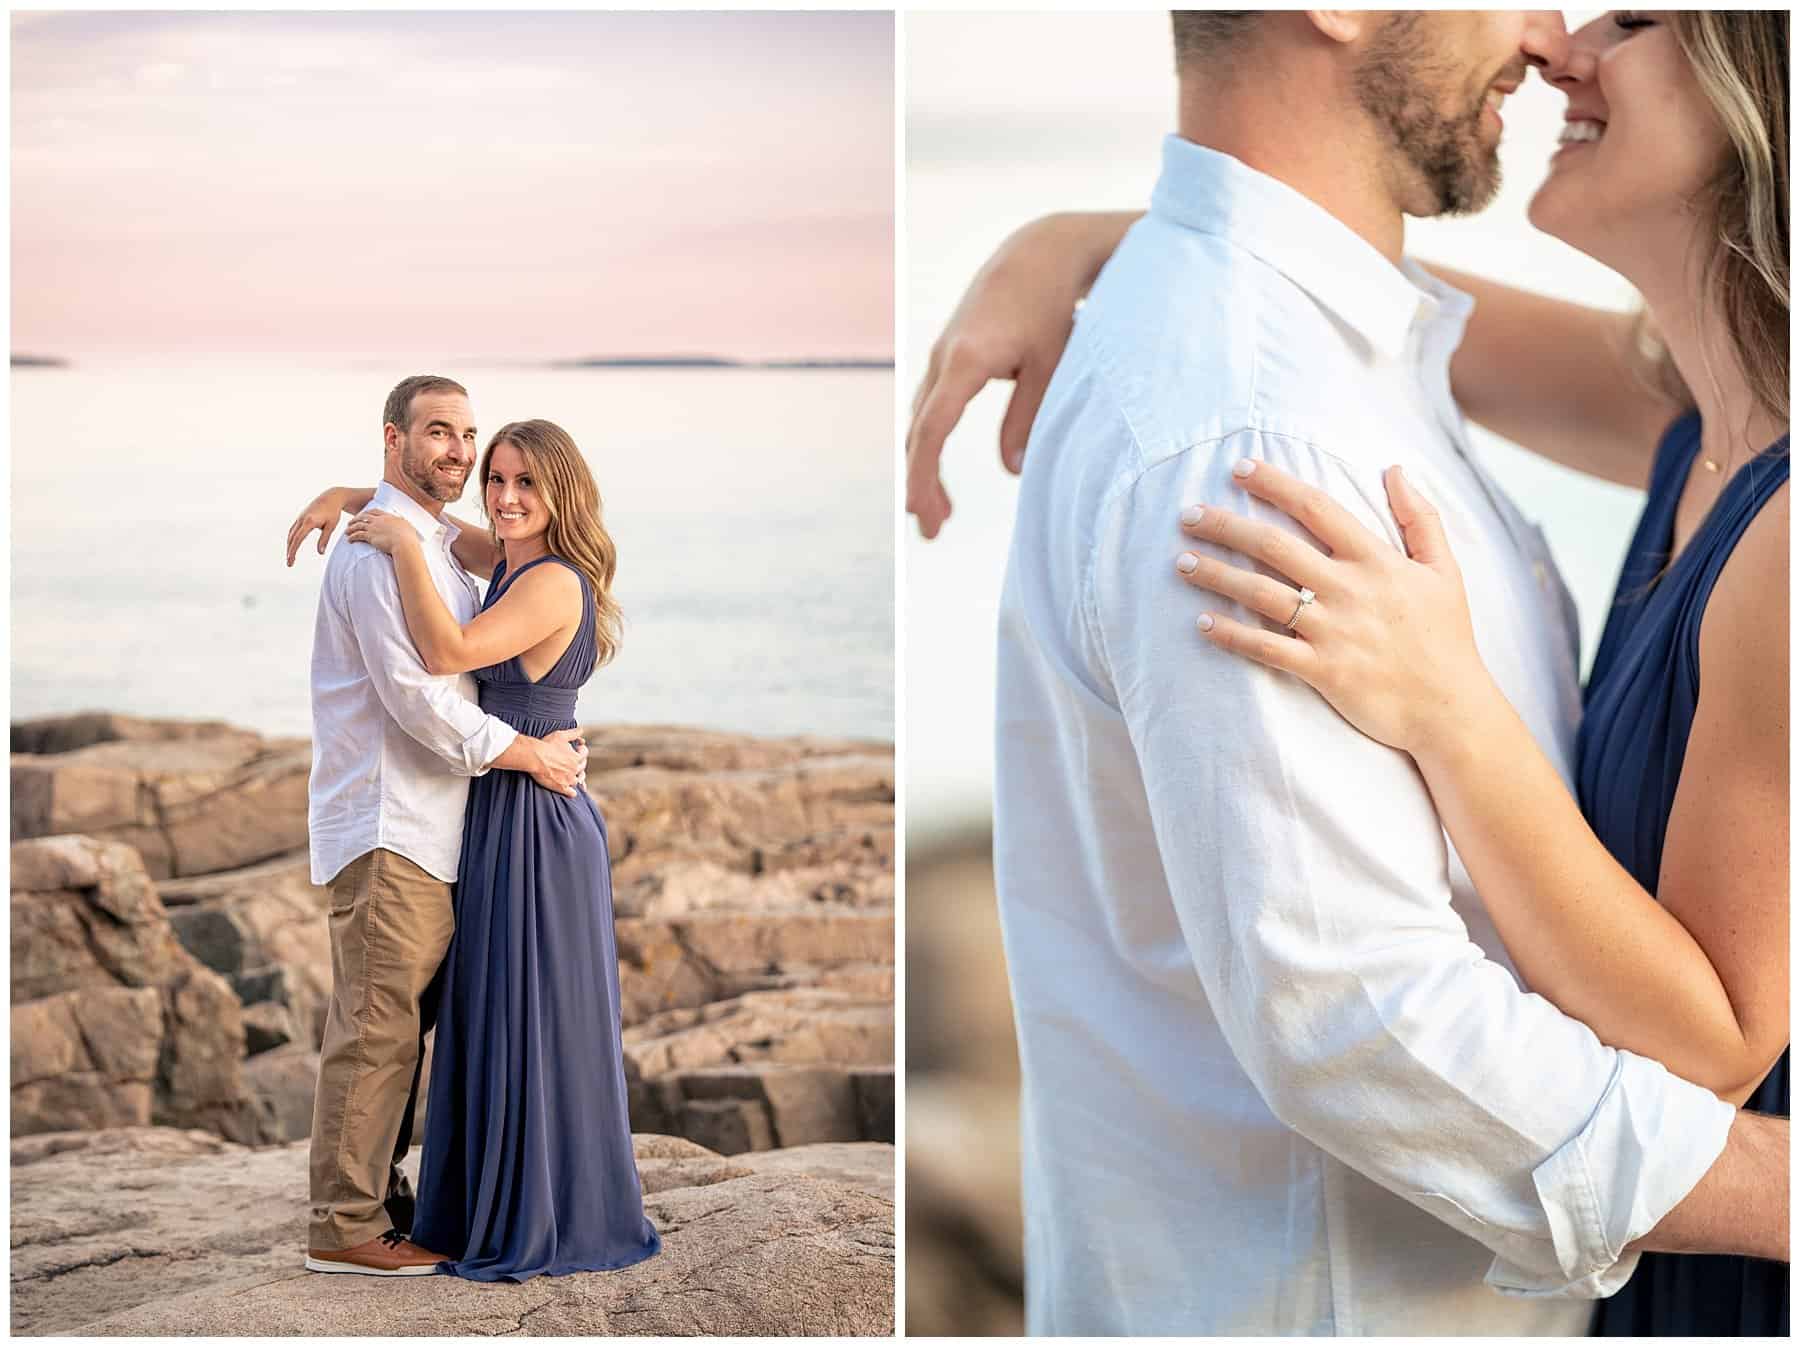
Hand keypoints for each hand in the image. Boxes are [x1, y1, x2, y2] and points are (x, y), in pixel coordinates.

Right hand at [286, 488, 352, 566]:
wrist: (331, 497)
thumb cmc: (333, 512)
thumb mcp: (331, 526)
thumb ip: (325, 539)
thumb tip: (320, 553)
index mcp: (309, 522)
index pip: (298, 539)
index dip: (293, 551)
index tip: (291, 560)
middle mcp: (301, 519)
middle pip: (292, 538)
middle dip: (290, 551)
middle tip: (289, 564)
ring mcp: (300, 517)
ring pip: (291, 534)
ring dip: (289, 545)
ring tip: (290, 556)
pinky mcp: (301, 517)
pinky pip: (293, 529)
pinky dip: (291, 538)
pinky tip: (292, 545)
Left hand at [344, 509, 415, 557]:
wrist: (404, 544)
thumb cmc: (409, 539)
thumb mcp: (408, 527)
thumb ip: (404, 525)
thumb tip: (407, 526)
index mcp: (388, 517)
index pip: (375, 511)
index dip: (368, 512)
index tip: (364, 513)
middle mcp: (379, 520)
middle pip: (364, 516)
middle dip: (357, 518)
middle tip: (352, 521)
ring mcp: (374, 528)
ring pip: (358, 525)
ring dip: (351, 528)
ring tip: (347, 531)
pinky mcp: (370, 536)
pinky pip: (358, 535)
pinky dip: (352, 537)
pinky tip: (348, 539)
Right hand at [527, 729, 588, 797]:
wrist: (534, 757)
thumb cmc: (546, 745)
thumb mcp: (561, 735)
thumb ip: (573, 733)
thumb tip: (582, 730)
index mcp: (576, 757)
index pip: (584, 753)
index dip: (581, 750)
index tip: (578, 748)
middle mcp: (575, 769)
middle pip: (582, 767)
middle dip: (579, 763)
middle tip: (574, 761)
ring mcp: (568, 779)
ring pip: (577, 780)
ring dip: (576, 777)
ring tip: (573, 775)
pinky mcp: (561, 787)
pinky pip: (571, 793)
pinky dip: (572, 792)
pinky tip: (572, 792)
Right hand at [907, 213, 1128, 538]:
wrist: (1040, 251)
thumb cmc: (1053, 306)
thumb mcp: (1051, 367)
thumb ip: (1028, 420)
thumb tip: (1012, 471)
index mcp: (965, 361)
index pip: (932, 431)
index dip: (924, 476)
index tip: (923, 515)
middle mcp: (944, 357)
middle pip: (919, 432)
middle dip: (922, 484)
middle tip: (932, 532)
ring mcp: (942, 354)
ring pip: (921, 420)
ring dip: (924, 465)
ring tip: (938, 511)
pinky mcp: (950, 353)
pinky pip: (931, 406)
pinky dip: (930, 441)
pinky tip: (937, 467)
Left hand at [1174, 459, 1492, 753]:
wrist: (1451, 710)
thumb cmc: (1446, 638)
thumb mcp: (1444, 570)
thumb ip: (1420, 518)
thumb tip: (1396, 469)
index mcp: (1376, 560)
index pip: (1316, 508)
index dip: (1274, 485)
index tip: (1239, 469)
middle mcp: (1349, 590)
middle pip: (1275, 546)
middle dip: (1226, 526)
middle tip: (1187, 514)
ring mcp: (1334, 631)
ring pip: (1261, 594)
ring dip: (1216, 575)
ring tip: (1180, 562)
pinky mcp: (1323, 671)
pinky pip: (1266, 648)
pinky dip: (1231, 635)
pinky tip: (1200, 622)